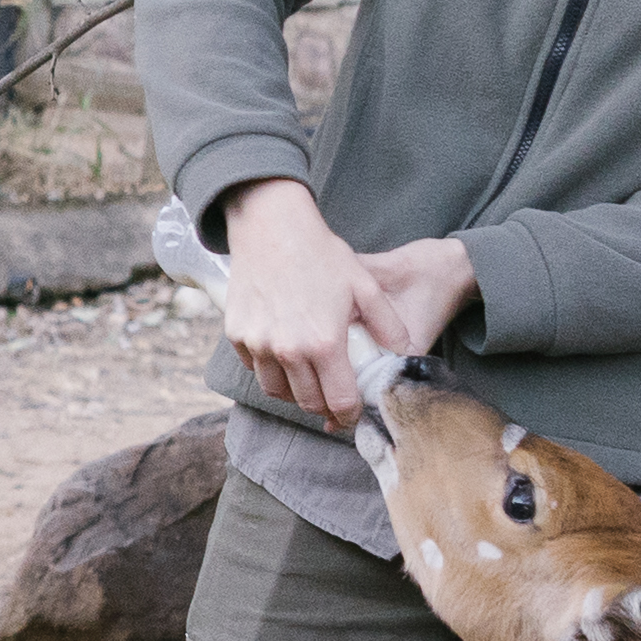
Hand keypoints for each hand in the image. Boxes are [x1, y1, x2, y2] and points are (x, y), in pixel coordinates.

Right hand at [213, 192, 470, 420]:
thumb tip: (404, 355)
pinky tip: (284, 354)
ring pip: (277, 391)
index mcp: (324, 343)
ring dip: (295, 392)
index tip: (354, 413)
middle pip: (307, 403)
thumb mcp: (365, 287)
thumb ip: (389, 326)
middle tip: (333, 397)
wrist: (271, 227)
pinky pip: (255, 368)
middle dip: (324, 406)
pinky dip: (270, 370)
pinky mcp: (237, 335)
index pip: (339, 401)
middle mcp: (287, 351)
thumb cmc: (321, 254)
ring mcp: (258, 344)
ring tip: (309, 379)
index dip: (350, 414)